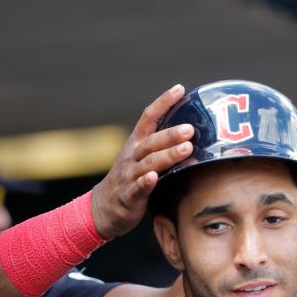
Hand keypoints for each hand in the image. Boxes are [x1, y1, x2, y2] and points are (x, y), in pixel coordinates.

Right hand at [91, 85, 194, 237]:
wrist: (104, 207)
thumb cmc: (131, 179)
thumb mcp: (142, 157)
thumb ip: (161, 145)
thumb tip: (192, 132)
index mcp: (136, 143)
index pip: (149, 117)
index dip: (163, 102)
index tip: (180, 89)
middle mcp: (132, 155)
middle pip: (152, 141)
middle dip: (171, 134)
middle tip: (191, 129)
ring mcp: (129, 175)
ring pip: (149, 162)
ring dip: (167, 155)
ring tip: (186, 149)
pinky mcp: (129, 195)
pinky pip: (138, 187)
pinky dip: (146, 182)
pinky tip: (154, 177)